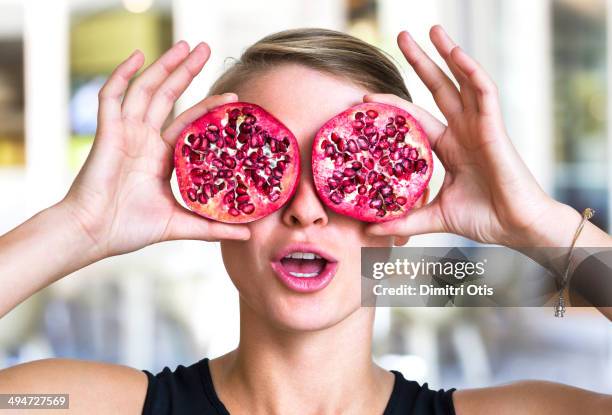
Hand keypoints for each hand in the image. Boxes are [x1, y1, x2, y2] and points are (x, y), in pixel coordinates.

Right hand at [62, 41, 249, 259]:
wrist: (93, 234)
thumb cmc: (130, 229)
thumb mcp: (180, 224)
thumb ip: (212, 227)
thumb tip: (248, 235)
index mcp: (161, 156)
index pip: (189, 123)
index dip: (208, 107)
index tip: (233, 97)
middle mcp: (145, 139)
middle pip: (168, 96)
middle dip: (186, 71)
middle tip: (206, 48)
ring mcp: (125, 133)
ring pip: (146, 90)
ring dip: (163, 66)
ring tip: (185, 45)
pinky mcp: (106, 132)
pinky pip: (112, 97)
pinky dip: (122, 74)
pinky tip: (138, 56)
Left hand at [366, 26, 565, 246]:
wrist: (516, 228)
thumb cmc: (483, 218)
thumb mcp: (433, 216)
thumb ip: (403, 221)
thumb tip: (369, 230)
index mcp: (447, 146)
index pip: (415, 118)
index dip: (393, 106)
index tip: (367, 97)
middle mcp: (462, 130)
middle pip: (437, 88)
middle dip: (420, 62)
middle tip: (400, 36)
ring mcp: (480, 126)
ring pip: (461, 82)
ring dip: (448, 54)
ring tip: (431, 29)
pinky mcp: (495, 128)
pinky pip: (485, 93)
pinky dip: (472, 72)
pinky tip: (457, 54)